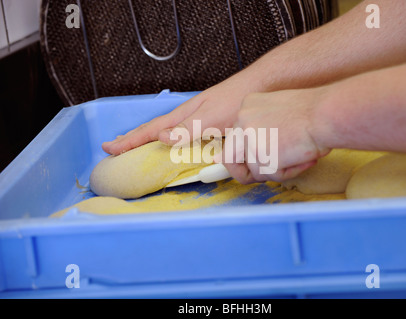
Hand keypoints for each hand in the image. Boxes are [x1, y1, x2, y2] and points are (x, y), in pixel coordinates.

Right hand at [102, 74, 258, 154]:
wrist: (257, 88)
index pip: (150, 131)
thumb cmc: (234, 101)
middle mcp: (186, 118)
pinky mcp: (207, 123)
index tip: (109, 148)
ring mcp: (196, 119)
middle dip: (132, 139)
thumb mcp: (209, 117)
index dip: (129, 141)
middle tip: (115, 147)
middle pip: (153, 129)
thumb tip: (161, 138)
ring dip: (148, 139)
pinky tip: (172, 142)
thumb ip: (186, 128)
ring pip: (165, 132)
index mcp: (182, 116)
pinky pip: (179, 134)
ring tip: (135, 145)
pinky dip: (168, 139)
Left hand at [217, 89, 331, 183]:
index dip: (248, 152)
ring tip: (298, 156)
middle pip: (230, 156)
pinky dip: (289, 172)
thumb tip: (256, 154)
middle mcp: (242, 119)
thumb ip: (265, 129)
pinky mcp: (259, 155)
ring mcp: (248, 137)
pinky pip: (271, 175)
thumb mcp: (282, 113)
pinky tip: (302, 158)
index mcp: (248, 105)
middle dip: (248, 169)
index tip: (260, 157)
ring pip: (254, 170)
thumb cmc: (316, 113)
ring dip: (277, 170)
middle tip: (272, 169)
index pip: (236, 137)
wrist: (326, 114)